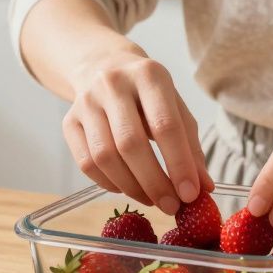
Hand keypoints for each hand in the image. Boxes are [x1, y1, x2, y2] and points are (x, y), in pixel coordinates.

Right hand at [62, 50, 213, 213]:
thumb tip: (203, 188)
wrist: (103, 67)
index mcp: (148, 75)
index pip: (165, 125)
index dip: (179, 164)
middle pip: (130, 143)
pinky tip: (127, 187)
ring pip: (104, 156)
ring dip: (131, 187)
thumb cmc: (148, 94)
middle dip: (154, 182)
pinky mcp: (69, 121)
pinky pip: (86, 163)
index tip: (190, 194)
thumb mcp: (175, 108)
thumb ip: (191, 146)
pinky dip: (109, 184)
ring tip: (151, 199)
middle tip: (171, 206)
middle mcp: (112, 84)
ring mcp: (86, 102)